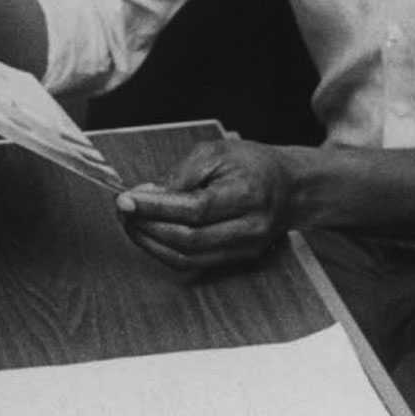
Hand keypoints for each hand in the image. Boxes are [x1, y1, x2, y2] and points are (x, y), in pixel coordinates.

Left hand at [114, 138, 301, 274]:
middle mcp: (250, 228)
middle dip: (147, 226)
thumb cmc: (253, 164)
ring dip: (151, 243)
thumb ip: (182, 174)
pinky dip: (165, 251)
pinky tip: (150, 234)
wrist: (291, 187)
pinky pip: (193, 263)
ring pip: (188, 258)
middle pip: (189, 239)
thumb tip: (146, 197)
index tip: (125, 199)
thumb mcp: (217, 152)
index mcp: (248, 194)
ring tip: (131, 222)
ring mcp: (245, 250)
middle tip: (123, 210)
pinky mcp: (237, 260)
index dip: (156, 207)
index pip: (196, 209)